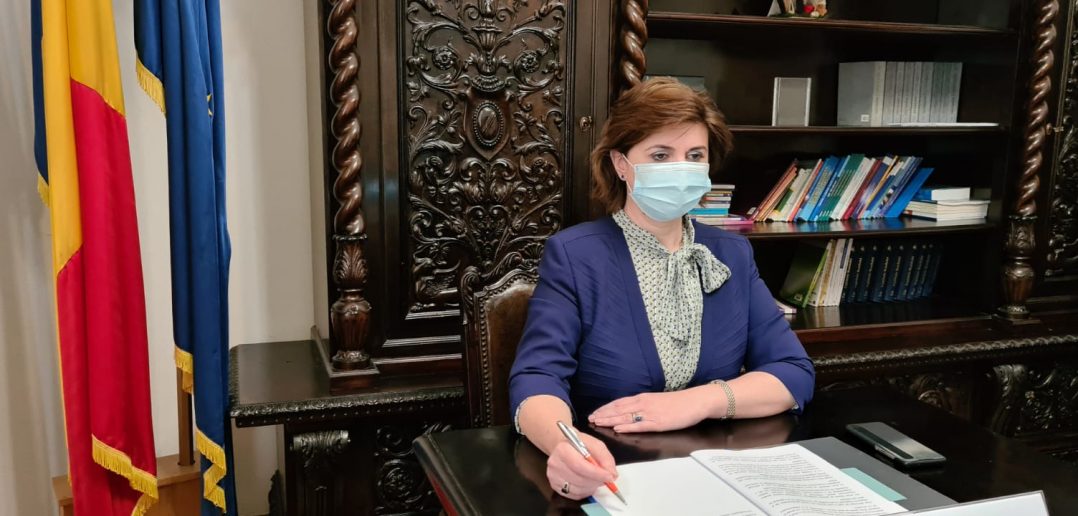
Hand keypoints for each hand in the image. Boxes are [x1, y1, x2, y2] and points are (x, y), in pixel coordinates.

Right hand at [546, 431, 616, 499]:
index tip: (609, 477)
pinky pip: (574, 495)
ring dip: (592, 487)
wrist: (565, 447)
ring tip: (596, 479)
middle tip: (606, 478)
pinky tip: (587, 483)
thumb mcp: (596, 445)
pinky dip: (585, 491)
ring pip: (578, 490)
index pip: (580, 466)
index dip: (596, 473)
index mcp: (563, 449)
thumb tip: (612, 474)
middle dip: (596, 481)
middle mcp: (555, 463)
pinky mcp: (554, 486)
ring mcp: (553, 476)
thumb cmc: (581, 445)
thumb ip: (605, 458)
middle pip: (579, 479)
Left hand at [588, 389, 710, 432]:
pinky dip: (628, 427)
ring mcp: (650, 413)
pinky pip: (640, 425)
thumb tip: (630, 411)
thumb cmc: (678, 403)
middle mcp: (643, 404)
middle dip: (603, 414)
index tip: (595, 412)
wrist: (695, 402)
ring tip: (598, 423)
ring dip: (610, 420)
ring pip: (626, 417)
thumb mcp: (657, 400)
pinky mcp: (658, 422)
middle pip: (619, 409)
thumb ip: (643, 405)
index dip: (606, 408)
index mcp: (643, 398)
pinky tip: (618, 429)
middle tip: (590, 419)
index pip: (619, 403)